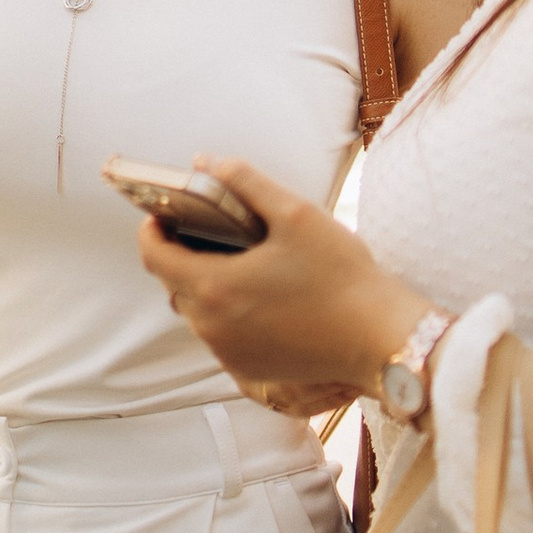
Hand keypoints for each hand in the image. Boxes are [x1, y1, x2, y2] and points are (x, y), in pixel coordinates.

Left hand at [135, 160, 419, 398]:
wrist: (380, 339)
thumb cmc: (342, 276)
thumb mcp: (296, 214)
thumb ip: (245, 182)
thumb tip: (206, 162)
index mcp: (214, 286)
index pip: (154, 255)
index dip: (152, 229)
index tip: (164, 212)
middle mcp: (211, 327)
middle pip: (173, 283)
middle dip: (182, 254)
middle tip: (211, 228)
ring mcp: (227, 353)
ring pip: (197, 311)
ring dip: (207, 284)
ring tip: (240, 260)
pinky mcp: (247, 370)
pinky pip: (220, 335)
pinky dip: (227, 312)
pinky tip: (261, 295)